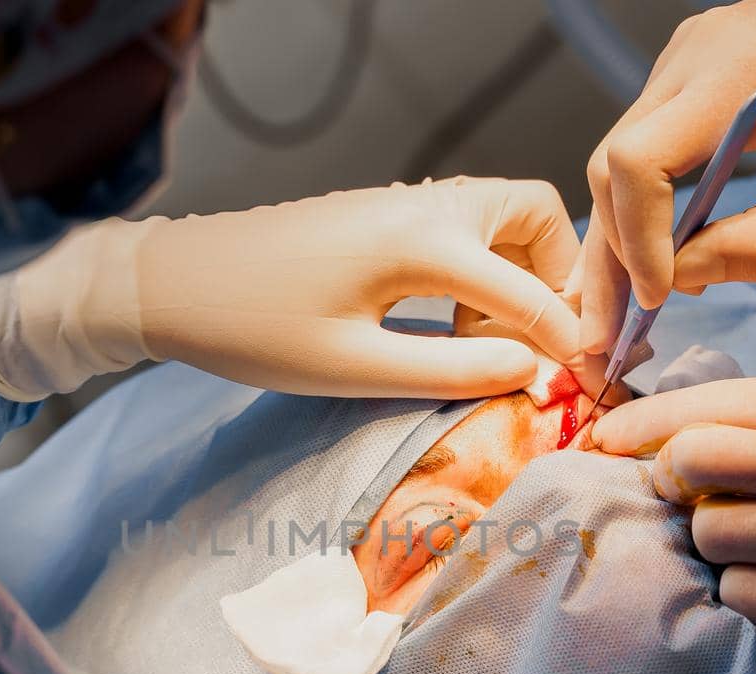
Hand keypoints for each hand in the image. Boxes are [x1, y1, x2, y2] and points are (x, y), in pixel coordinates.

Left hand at [0, 177, 582, 400]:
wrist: (170, 284)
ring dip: (515, 274)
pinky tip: (445, 325)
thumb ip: (451, 369)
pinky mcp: (379, 216)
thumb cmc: (253, 329)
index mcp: (423, 239)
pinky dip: (477, 270)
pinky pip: (460, 228)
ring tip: (485, 344)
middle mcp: (424, 206)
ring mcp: (400, 204)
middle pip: (534, 216)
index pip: (529, 290)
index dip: (566, 344)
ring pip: (499, 217)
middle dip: (554, 279)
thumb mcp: (354, 367)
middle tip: (538, 345)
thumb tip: (531, 371)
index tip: (585, 388)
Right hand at [573, 0, 755, 353]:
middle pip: (609, 167)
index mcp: (734, 79)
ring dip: (618, 235)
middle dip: (611, 255)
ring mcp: (677, 58)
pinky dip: (638, 203)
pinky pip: (639, 143)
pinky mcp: (677, 70)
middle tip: (608, 333)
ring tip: (623, 307)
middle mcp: (688, 58)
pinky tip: (654, 253)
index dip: (637, 238)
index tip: (659, 295)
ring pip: (614, 160)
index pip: (639, 161)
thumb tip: (682, 280)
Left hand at [589, 376, 755, 673]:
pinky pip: (738, 593)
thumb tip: (662, 435)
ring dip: (716, 540)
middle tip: (690, 493)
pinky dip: (747, 589)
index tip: (604, 440)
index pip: (706, 404)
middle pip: (690, 462)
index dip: (639, 423)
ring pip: (708, 533)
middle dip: (672, 478)